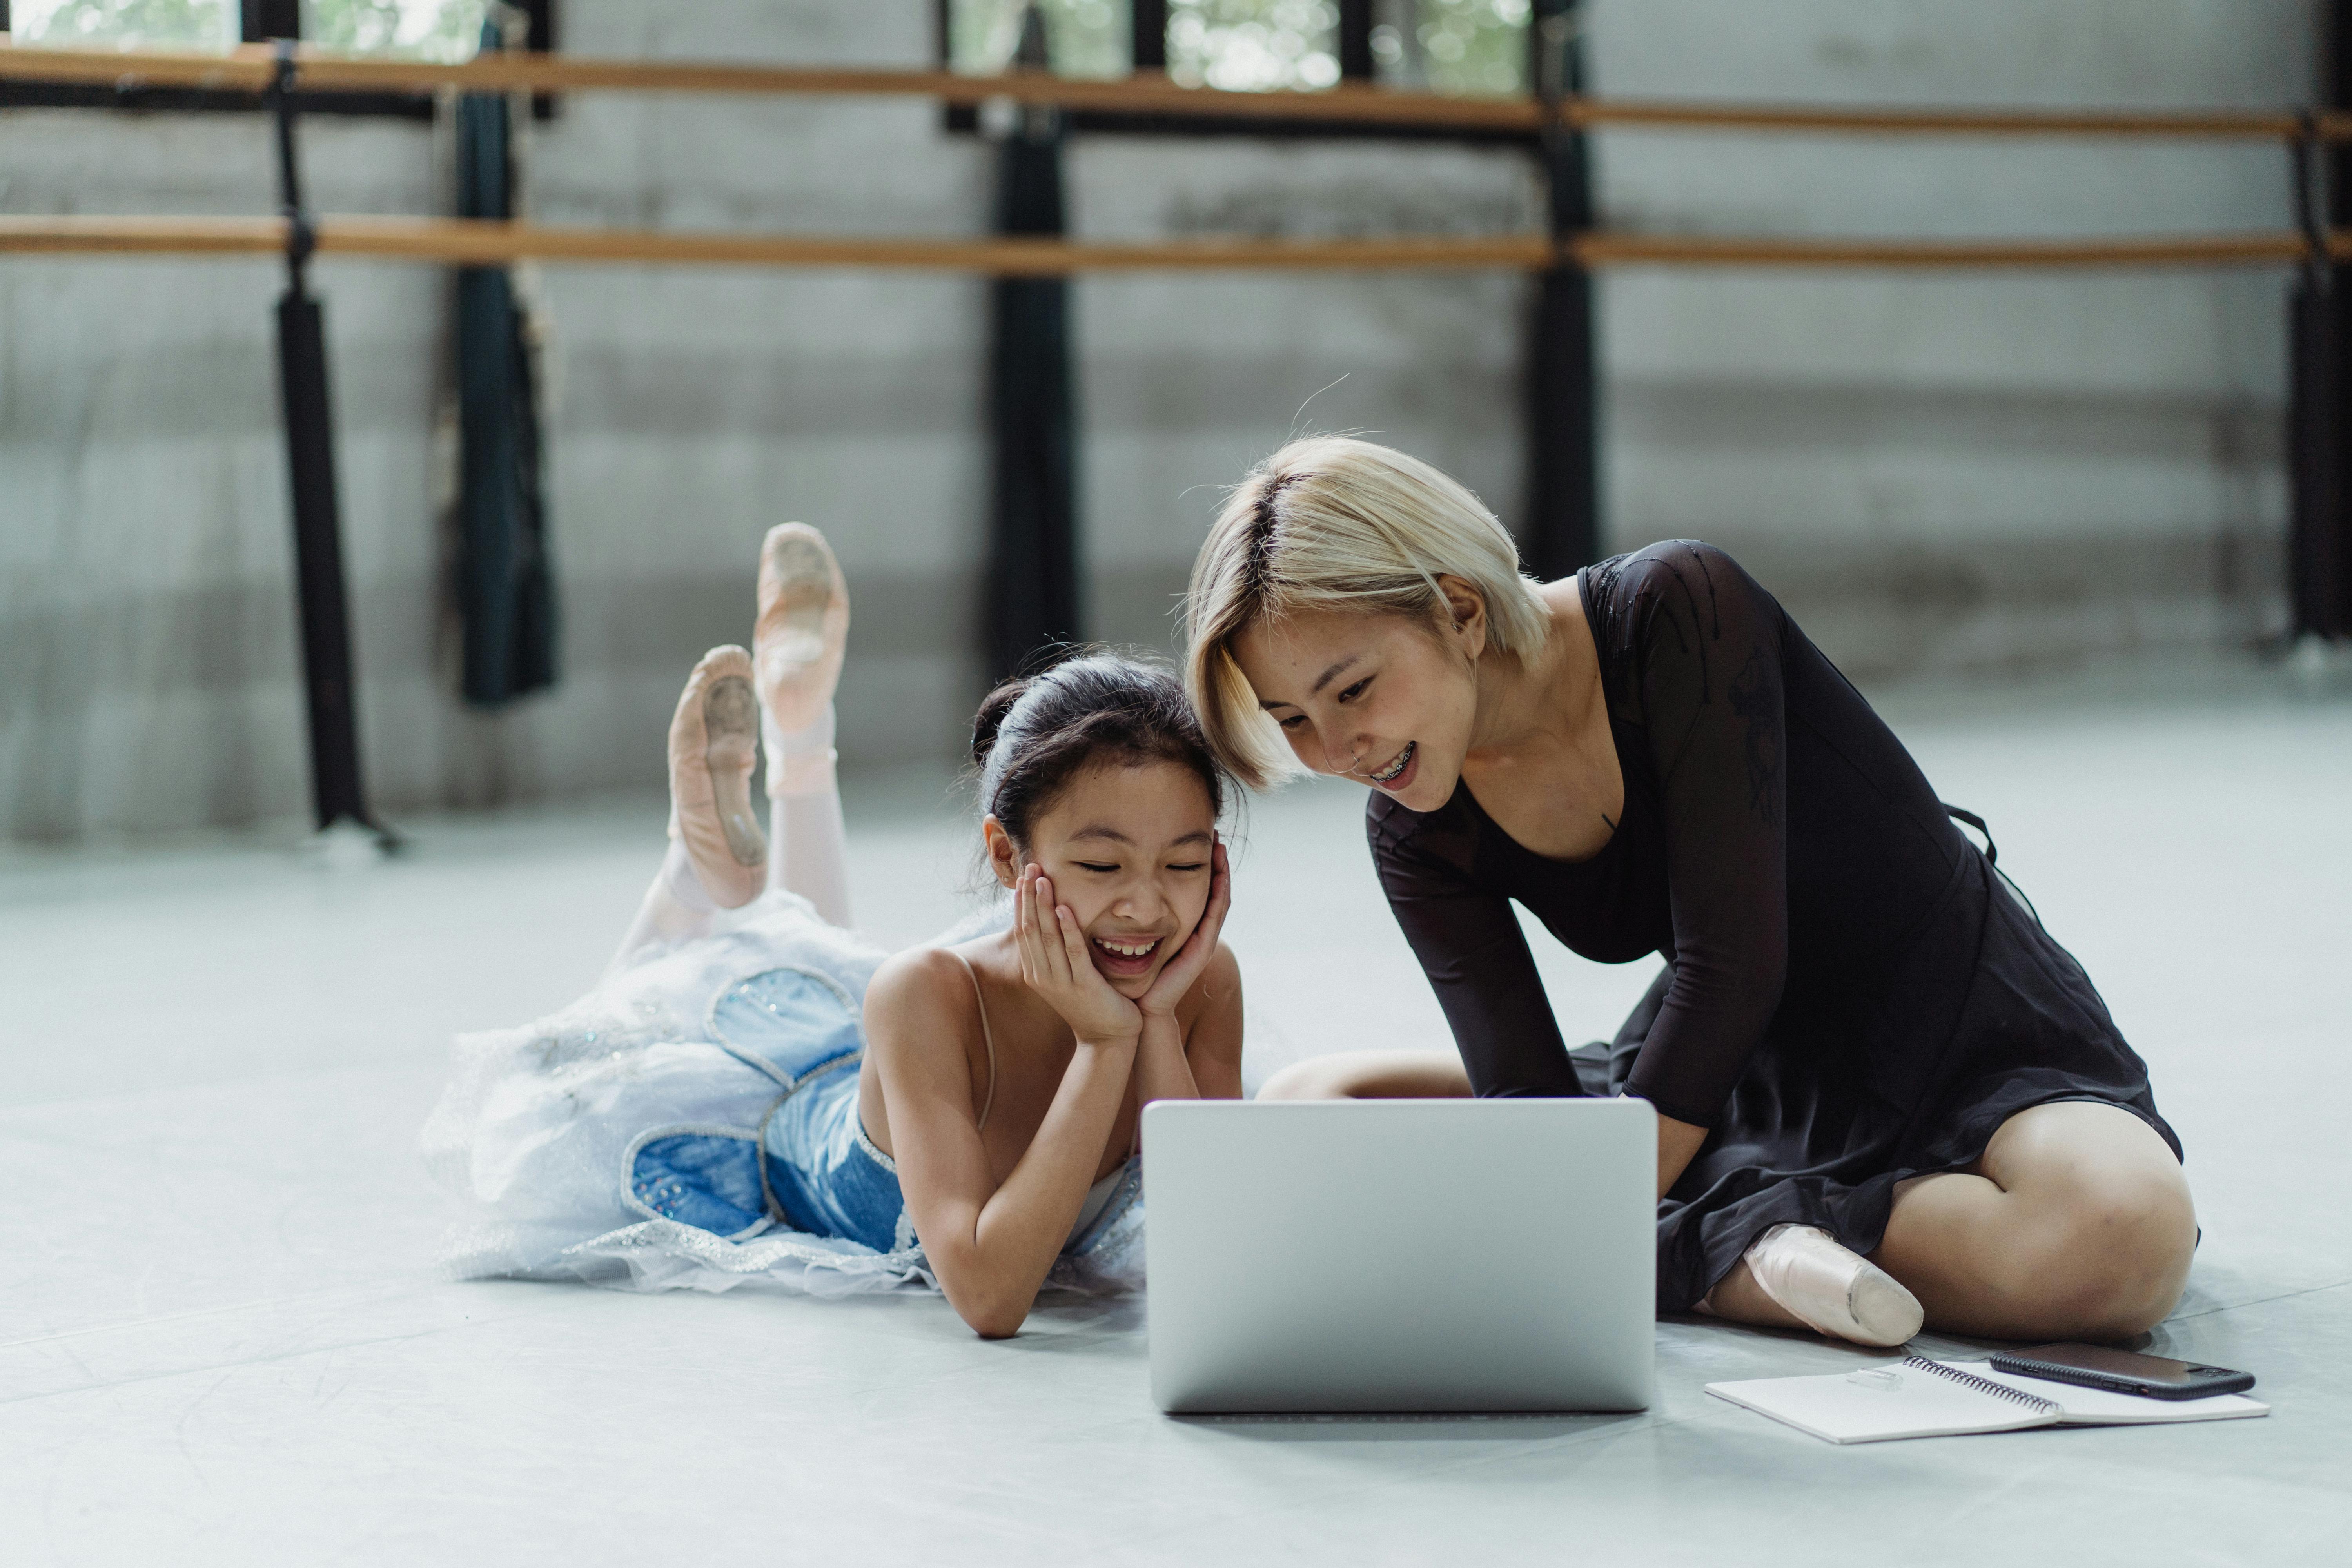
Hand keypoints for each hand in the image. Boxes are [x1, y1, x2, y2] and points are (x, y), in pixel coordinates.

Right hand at [1014, 865, 1142, 1046]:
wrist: (1108, 1038)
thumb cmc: (1090, 1002)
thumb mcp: (1065, 975)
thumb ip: (1055, 952)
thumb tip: (1050, 919)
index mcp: (1035, 972)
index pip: (1023, 930)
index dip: (1022, 902)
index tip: (1026, 875)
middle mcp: (1042, 977)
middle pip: (1030, 929)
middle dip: (1029, 897)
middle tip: (1032, 867)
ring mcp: (1061, 983)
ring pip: (1047, 937)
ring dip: (1044, 906)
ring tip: (1043, 880)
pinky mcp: (1083, 986)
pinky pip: (1073, 953)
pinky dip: (1068, 930)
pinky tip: (1064, 909)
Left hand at [1139, 835, 1230, 1018]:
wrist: (1140, 1007)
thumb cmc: (1131, 974)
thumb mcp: (1132, 936)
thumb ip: (1130, 917)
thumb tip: (1114, 890)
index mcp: (1183, 926)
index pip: (1198, 889)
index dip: (1200, 865)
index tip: (1198, 839)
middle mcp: (1197, 931)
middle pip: (1214, 890)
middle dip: (1215, 863)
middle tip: (1215, 835)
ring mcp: (1202, 940)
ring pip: (1219, 899)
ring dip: (1222, 873)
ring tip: (1220, 848)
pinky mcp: (1201, 949)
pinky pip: (1215, 916)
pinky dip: (1219, 894)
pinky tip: (1220, 876)